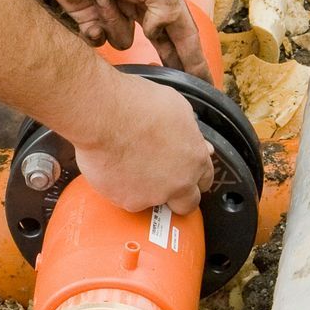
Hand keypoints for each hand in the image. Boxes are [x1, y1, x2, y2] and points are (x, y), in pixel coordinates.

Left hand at [41, 0, 212, 83]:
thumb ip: (166, 12)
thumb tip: (157, 34)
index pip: (186, 36)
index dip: (196, 61)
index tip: (206, 86)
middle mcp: (143, 8)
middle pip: (161, 48)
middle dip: (168, 64)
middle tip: (178, 92)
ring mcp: (117, 14)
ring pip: (123, 42)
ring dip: (114, 19)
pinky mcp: (91, 18)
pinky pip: (98, 41)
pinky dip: (94, 27)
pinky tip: (89, 5)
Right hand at [74, 71, 214, 214]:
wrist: (105, 116)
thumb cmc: (138, 105)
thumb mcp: (177, 108)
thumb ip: (188, 132)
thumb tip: (193, 138)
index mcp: (194, 159)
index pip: (204, 180)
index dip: (195, 176)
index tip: (186, 174)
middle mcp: (178, 183)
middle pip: (187, 204)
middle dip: (178, 196)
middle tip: (162, 180)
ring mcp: (153, 196)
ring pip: (153, 201)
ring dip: (145, 189)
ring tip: (129, 165)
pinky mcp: (127, 201)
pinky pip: (126, 199)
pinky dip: (121, 188)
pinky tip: (115, 169)